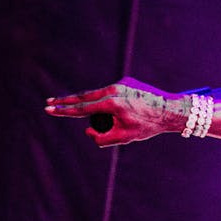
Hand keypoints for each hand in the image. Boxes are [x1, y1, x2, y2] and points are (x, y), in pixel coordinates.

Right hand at [44, 76, 184, 146]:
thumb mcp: (125, 137)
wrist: (171, 109)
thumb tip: (88, 131)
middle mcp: (114, 89)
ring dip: (93, 105)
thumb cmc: (149, 126)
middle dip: (66, 101)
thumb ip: (102, 139)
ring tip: (106, 119)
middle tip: (49, 102)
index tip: (48, 109)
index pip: (81, 108)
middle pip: (84, 96)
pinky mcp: (127, 81)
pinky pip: (112, 92)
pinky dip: (109, 101)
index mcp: (111, 103)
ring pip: (98, 95)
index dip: (63, 110)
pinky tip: (125, 111)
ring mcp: (120, 83)